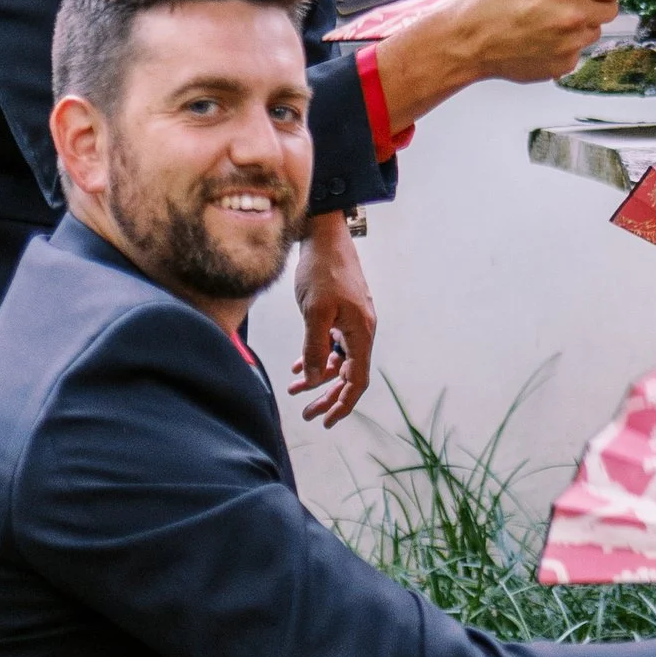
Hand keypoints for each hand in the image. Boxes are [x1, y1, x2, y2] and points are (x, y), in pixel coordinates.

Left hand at [290, 213, 375, 424]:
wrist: (323, 236)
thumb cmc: (322, 270)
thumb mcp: (315, 312)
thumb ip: (315, 348)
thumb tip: (315, 379)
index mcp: (361, 332)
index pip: (356, 380)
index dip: (343, 404)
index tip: (326, 421)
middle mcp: (361, 330)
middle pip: (348, 374)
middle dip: (328, 396)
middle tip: (307, 414)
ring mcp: (351, 321)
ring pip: (337, 360)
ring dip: (317, 376)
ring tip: (294, 388)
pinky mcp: (340, 313)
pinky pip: (331, 343)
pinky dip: (317, 356)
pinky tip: (298, 365)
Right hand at [372, 0, 628, 125]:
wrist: (466, 39)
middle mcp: (575, 16)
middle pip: (611, 10)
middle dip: (595, 3)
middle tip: (567, 2)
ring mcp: (571, 44)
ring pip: (593, 32)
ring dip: (579, 25)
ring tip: (544, 21)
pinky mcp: (563, 65)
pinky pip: (576, 52)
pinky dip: (564, 46)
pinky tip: (538, 39)